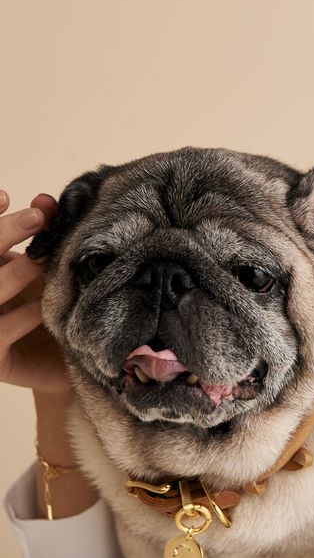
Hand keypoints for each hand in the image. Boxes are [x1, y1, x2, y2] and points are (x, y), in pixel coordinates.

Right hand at [0, 190, 70, 394]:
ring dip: (16, 272)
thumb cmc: (52, 305)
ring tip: (44, 260)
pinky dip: (22, 317)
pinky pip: (1, 332)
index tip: (4, 197)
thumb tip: (46, 199)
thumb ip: (42, 232)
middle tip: (37, 217)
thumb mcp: (46, 267)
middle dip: (5, 232)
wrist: (64, 360)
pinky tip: (42, 308)